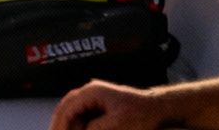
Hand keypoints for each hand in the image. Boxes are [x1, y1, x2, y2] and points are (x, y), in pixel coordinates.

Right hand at [49, 80, 166, 129]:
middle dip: (60, 124)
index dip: (60, 124)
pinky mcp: (100, 108)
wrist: (158, 109)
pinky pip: (83, 117)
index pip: (68, 108)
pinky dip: (78, 125)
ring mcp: (95, 99)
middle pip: (66, 108)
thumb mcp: (117, 124)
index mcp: (92, 92)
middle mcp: (90, 93)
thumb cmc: (141, 113)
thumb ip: (96, 129)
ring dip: (69, 125)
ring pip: (73, 113)